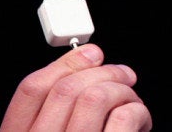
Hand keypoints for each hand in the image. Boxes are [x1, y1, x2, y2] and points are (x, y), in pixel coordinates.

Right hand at [0, 44, 151, 131]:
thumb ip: (58, 113)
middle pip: (67, 88)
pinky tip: (140, 120)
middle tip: (124, 75)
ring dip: (123, 91)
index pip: (30, 89)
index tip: (90, 52)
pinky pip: (125, 117)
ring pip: (97, 96)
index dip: (63, 63)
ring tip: (132, 102)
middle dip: (104, 72)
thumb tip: (87, 70)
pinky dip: (139, 110)